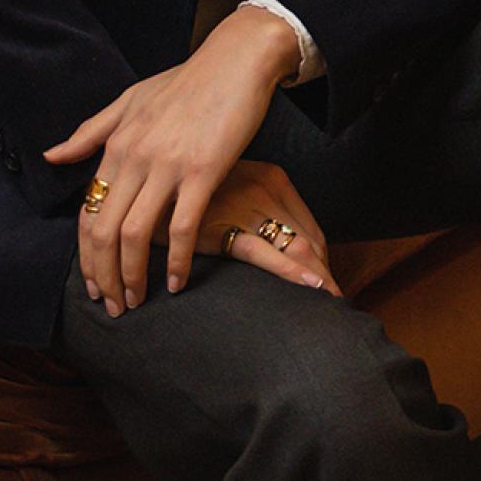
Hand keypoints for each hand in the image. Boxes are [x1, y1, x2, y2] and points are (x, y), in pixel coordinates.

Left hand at [47, 7, 290, 314]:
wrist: (236, 61)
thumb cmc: (186, 82)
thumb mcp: (129, 100)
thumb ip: (90, 132)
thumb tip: (50, 156)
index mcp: (116, 145)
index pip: (88, 213)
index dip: (86, 257)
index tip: (93, 284)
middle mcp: (135, 157)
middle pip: (104, 231)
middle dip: (103, 277)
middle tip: (112, 307)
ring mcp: (168, 165)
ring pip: (136, 235)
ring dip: (133, 276)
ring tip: (138, 300)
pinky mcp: (204, 171)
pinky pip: (182, 227)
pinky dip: (177, 261)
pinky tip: (178, 283)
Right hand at [199, 162, 332, 296]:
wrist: (146, 192)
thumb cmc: (194, 200)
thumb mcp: (234, 190)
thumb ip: (263, 210)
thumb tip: (291, 248)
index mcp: (271, 177)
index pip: (310, 229)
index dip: (323, 262)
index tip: (327, 284)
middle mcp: (262, 188)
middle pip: (307, 240)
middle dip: (324, 274)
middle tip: (335, 300)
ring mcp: (242, 207)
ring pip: (294, 247)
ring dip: (317, 278)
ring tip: (328, 303)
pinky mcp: (218, 228)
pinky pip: (261, 253)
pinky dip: (290, 271)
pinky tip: (309, 286)